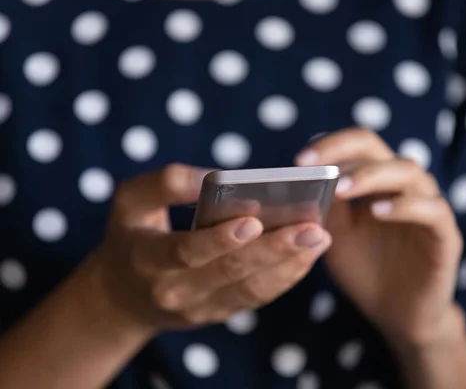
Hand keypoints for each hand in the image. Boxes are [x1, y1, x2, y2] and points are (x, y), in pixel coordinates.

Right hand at [90, 164, 330, 331]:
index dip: (220, 239)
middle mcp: (175, 291)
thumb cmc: (131, 235)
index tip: (254, 220)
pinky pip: (257, 297)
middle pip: (231, 272)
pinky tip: (308, 255)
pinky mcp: (219, 313)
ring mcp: (200, 308)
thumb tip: (210, 176)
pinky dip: (285, 277)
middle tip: (312, 228)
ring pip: (251, 290)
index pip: (186, 252)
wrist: (123, 296)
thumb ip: (164, 182)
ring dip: (289, 264)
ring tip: (319, 238)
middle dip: (274, 249)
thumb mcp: (129, 201)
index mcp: (147, 260)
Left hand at [296, 128, 463, 347]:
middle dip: (345, 154)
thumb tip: (305, 177)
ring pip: (409, 172)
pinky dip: (406, 206)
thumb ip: (327, 206)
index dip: (330, 145)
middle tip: (317, 168)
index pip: (358, 146)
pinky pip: (433, 210)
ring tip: (342, 189)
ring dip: (372, 176)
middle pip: (380, 150)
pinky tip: (378, 212)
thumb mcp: (336, 236)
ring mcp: (427, 207)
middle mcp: (403, 186)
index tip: (300, 161)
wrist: (396, 313)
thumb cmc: (365, 269)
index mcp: (377, 181)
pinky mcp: (446, 235)